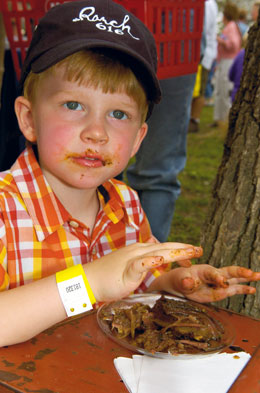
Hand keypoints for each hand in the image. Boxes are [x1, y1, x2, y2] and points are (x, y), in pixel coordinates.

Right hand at [84, 242, 202, 301]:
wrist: (88, 280)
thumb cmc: (108, 277)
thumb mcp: (131, 269)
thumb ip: (144, 263)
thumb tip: (156, 259)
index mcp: (140, 252)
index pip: (164, 248)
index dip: (180, 250)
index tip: (194, 254)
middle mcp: (138, 251)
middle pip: (165, 247)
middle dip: (184, 249)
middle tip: (200, 250)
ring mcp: (132, 259)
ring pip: (157, 253)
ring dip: (174, 253)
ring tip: (189, 253)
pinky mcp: (125, 269)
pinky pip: (139, 264)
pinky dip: (151, 261)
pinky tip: (161, 260)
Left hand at [167, 265, 259, 302]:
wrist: (181, 283)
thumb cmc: (180, 279)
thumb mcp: (181, 280)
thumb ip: (185, 281)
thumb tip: (188, 282)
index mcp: (204, 270)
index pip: (213, 274)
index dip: (218, 278)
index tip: (222, 283)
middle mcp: (215, 275)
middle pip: (229, 272)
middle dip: (241, 272)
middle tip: (252, 273)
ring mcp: (219, 283)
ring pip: (235, 279)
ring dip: (247, 278)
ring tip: (259, 276)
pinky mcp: (221, 291)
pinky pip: (234, 289)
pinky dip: (243, 289)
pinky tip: (253, 289)